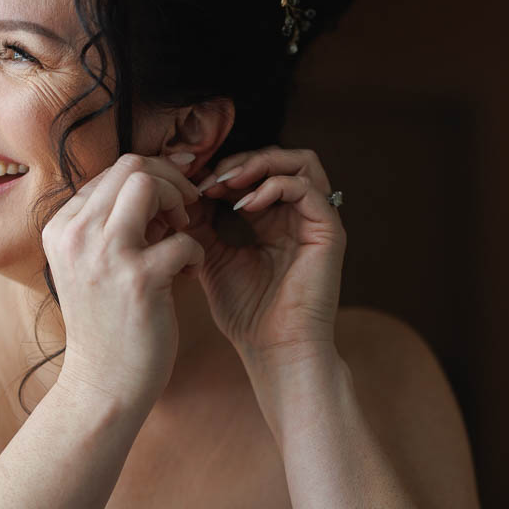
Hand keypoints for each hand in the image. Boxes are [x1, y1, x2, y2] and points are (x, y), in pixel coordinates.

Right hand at [41, 153, 203, 407]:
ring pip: (149, 185)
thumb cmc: (106, 323)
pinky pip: (183, 238)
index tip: (165, 210)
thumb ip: (109, 224)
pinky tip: (186, 273)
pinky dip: (194, 251)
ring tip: (180, 235)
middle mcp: (75, 234)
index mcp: (61, 227)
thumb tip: (155, 180)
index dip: (150, 182)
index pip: (111, 172)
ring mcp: (105, 255)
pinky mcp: (138, 280)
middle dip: (169, 182)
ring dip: (179, 204)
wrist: (102, 384)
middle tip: (182, 214)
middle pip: (131, 167)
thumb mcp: (91, 264)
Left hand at [190, 146, 345, 369]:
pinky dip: (273, 186)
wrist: (273, 350)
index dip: (223, 169)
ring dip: (259, 164)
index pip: (256, 173)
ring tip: (226, 184)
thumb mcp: (211, 258)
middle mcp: (299, 216)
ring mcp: (317, 221)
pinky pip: (306, 187)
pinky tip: (244, 206)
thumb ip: (200, 224)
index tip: (191, 182)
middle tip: (208, 179)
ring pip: (300, 161)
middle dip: (240, 161)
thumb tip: (178, 193)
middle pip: (280, 158)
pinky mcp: (329, 231)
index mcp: (275, 221)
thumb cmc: (246, 314)